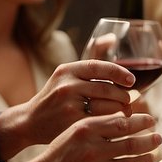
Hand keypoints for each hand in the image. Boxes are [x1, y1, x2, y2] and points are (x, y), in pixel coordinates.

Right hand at [0, 60, 136, 159]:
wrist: (29, 121)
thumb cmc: (55, 98)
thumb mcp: (65, 77)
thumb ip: (88, 66)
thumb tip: (112, 39)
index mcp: (66, 70)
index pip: (98, 66)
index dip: (119, 72)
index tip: (131, 80)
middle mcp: (66, 85)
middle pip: (106, 88)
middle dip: (124, 95)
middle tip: (130, 101)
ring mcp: (69, 104)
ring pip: (107, 104)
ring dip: (122, 109)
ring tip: (126, 111)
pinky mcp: (72, 122)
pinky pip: (102, 120)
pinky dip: (113, 121)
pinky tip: (117, 123)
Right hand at [25, 113, 161, 161]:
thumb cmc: (60, 151)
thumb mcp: (74, 130)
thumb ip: (98, 123)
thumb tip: (126, 117)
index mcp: (86, 128)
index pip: (121, 122)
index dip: (140, 121)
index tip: (150, 120)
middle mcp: (92, 147)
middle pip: (130, 141)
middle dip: (148, 139)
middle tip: (158, 136)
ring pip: (130, 160)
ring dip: (145, 156)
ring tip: (153, 152)